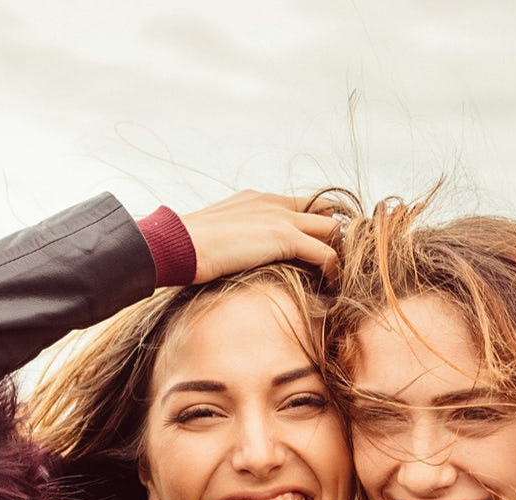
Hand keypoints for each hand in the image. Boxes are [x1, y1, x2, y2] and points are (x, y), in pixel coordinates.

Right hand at [180, 190, 341, 282]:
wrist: (176, 245)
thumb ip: (239, 238)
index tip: (323, 246)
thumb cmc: (188, 247)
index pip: (304, 204)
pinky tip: (330, 285)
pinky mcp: (283, 237)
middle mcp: (274, 203)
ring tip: (338, 275)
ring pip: (332, 230)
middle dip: (336, 237)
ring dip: (339, 253)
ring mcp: (280, 218)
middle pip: (325, 212)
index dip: (318, 224)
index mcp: (259, 199)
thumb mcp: (219, 235)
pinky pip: (325, 253)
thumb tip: (240, 260)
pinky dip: (333, 270)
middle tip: (338, 263)